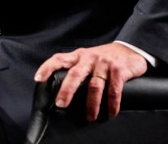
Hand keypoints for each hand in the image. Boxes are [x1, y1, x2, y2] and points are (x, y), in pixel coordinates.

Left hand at [33, 43, 147, 121]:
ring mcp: (104, 64)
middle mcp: (90, 58)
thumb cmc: (104, 58)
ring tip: (90, 117)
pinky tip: (110, 112)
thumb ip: (76, 68)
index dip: (47, 67)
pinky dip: (112, 104)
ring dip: (91, 104)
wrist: (129, 49)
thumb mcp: (87, 59)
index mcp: (79, 56)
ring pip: (94, 85)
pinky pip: (114, 90)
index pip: (59, 59)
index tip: (38, 79)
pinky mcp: (118, 70)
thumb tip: (61, 90)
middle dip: (67, 90)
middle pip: (75, 74)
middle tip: (61, 104)